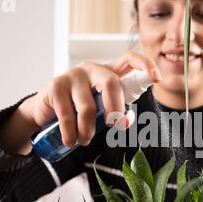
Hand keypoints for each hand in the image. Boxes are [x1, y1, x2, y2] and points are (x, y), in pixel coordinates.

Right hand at [20, 51, 161, 147]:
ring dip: (88, 130)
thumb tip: (127, 121)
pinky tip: (70, 141)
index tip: (157, 79)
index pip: (130, 59)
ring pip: (89, 106)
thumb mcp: (101, 112)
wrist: (45, 113)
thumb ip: (116, 114)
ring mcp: (72, 75)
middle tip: (113, 127)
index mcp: (108, 72)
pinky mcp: (55, 85)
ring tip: (84, 141)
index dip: (146, 65)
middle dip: (116, 110)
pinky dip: (70, 133)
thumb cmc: (79, 111)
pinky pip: (67, 114)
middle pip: (111, 83)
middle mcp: (92, 69)